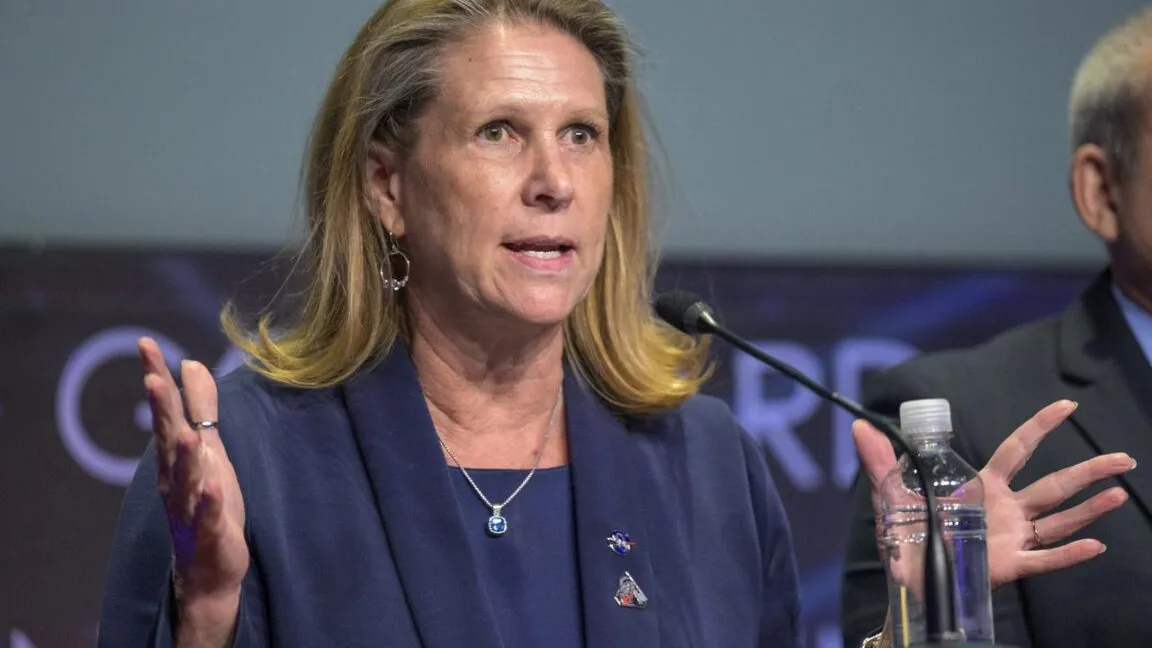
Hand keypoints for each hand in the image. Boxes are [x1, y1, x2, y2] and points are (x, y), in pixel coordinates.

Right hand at [139, 337, 247, 643]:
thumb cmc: (207, 502)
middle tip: (152, 378)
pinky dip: (209, 501)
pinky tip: (212, 485)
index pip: (166, 411)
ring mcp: (191, 507)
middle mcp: (176, 479)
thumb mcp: (210, 449)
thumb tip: (192, 364)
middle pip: (168, 439)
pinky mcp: (211, 532)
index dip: (157, 378)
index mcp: (177, 457)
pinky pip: (209, 515)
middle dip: (161, 411)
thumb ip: (201, 408)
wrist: (209, 568)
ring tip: (186, 431)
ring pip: (185, 478)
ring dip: (184, 456)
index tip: (147, 345)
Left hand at [853, 399, 1133, 590]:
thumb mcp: (890, 494)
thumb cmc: (906, 534)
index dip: (1040, 427)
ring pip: (1059, 520)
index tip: (1067, 406)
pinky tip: (1096, 546)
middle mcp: (1005, 508)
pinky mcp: (1008, 566)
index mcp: (981, 486)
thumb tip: (859, 425)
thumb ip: (880, 460)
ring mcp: (1011, 537)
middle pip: (1053, 485)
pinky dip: (1070, 554)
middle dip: (1088, 471)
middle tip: (1124, 458)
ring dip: (1090, 508)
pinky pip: (1045, 559)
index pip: (1016, 449)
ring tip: (1119, 495)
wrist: (906, 580)